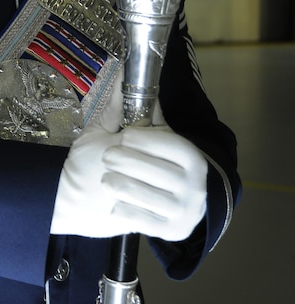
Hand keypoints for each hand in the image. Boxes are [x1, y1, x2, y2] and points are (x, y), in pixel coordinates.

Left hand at [51, 105, 207, 240]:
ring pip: (147, 195)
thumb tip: (123, 70)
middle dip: (126, 162)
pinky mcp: (170, 232)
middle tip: (108, 157)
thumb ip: (128, 105)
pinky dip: (123, 209)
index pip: (172, 144)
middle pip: (158, 170)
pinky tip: (115, 203)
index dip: (145, 139)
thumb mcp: (126, 132)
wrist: (113, 202)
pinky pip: (142, 219)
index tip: (125, 137)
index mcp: (192, 156)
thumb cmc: (120, 161)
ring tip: (107, 178)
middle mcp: (196, 184)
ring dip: (121, 185)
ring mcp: (185, 210)